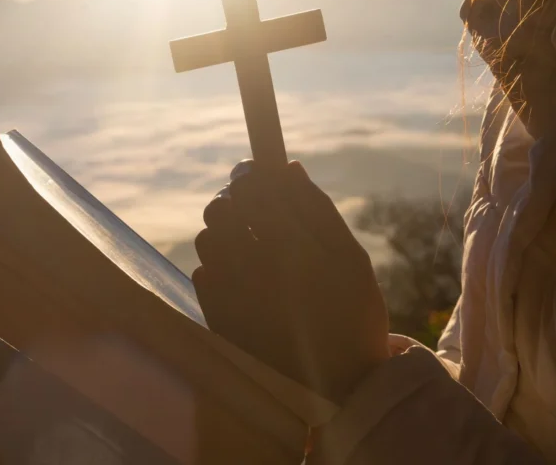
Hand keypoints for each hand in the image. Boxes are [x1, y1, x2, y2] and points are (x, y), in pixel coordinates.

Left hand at [193, 160, 388, 402]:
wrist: (338, 386)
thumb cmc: (352, 314)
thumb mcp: (350, 258)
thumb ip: (316, 210)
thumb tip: (287, 168)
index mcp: (289, 244)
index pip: (251, 187)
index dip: (251, 175)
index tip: (258, 175)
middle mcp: (252, 266)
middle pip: (220, 209)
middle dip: (234, 201)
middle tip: (253, 211)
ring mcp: (229, 294)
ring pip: (208, 239)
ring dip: (223, 233)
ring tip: (248, 246)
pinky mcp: (216, 317)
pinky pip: (203, 273)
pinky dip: (219, 268)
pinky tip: (244, 280)